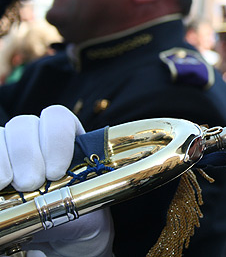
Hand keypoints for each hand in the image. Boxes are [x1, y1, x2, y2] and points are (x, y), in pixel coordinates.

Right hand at [0, 106, 113, 256]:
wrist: (65, 237)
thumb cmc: (78, 215)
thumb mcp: (87, 200)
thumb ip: (81, 188)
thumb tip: (62, 186)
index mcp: (66, 138)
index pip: (57, 117)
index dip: (56, 138)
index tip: (57, 171)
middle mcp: (35, 137)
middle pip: (23, 124)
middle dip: (27, 154)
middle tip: (32, 184)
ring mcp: (10, 150)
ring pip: (0, 136)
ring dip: (4, 160)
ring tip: (9, 185)